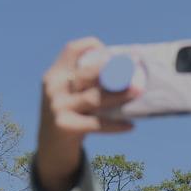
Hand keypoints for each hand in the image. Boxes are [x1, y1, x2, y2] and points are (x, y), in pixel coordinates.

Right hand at [36, 37, 140, 190]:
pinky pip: (95, 123)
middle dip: (113, 71)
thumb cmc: (72, 113)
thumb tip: (132, 74)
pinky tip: (131, 126)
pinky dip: (114, 125)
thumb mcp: (72, 93)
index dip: (92, 46)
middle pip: (87, 73)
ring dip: (118, 95)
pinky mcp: (64, 125)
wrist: (52, 145)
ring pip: (93, 98)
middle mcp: (54, 87)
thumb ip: (90, 82)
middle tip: (136, 71)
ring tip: (139, 92)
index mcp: (56, 74)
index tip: (115, 54)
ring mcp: (57, 106)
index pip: (72, 49)